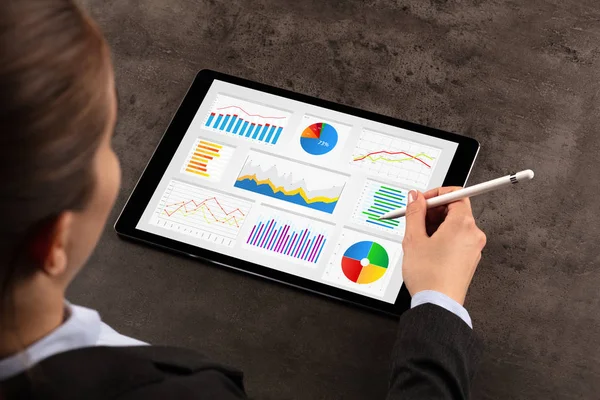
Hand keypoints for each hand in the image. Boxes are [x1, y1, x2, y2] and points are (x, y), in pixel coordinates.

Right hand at [401, 187, 486, 304]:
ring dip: (437, 224)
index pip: (456, 194)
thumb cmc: (429, 276)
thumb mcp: (414, 239)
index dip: (436, 194)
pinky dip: (443, 237)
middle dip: (434, 210)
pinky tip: (428, 248)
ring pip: (455, 224)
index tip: (422, 200)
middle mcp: (473, 234)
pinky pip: (458, 238)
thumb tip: (415, 197)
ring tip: (419, 237)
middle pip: (456, 209)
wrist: (438, 304)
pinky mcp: (470, 258)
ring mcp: (474, 247)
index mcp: (463, 224)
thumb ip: (414, 212)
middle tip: (416, 218)